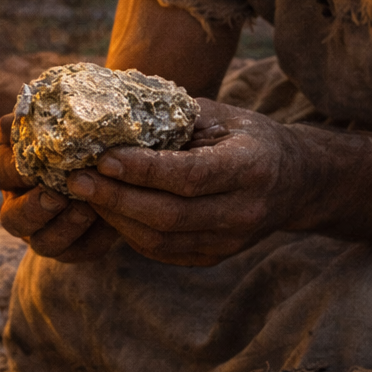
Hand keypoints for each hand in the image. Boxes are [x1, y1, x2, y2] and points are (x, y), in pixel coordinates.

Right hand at [0, 114, 122, 262]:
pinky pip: (74, 252)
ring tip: (87, 210)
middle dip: (32, 209)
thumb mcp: (72, 110)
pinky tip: (109, 223)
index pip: (0, 169)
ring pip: (39, 241)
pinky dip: (89, 239)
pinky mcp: (72, 244)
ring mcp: (45, 226)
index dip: (12, 169)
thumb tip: (10, 122)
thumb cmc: (93, 120)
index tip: (35, 161)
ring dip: (61, 229)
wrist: (130, 141)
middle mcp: (22, 199)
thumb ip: (44, 116)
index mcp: (13, 164)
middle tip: (56, 197)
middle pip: (11, 217)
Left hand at [63, 99, 303, 266]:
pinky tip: (108, 211)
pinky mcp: (214, 257)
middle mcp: (243, 211)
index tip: (102, 158)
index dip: (142, 170)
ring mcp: (230, 241)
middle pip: (168, 215)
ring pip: (160, 240)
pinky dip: (129, 232)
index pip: (188, 176)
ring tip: (86, 194)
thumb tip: (111, 114)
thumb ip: (173, 118)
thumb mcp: (221, 115)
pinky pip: (162, 252)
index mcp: (250, 167)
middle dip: (116, 198)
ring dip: (115, 218)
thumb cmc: (248, 137)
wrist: (295, 181)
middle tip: (76, 180)